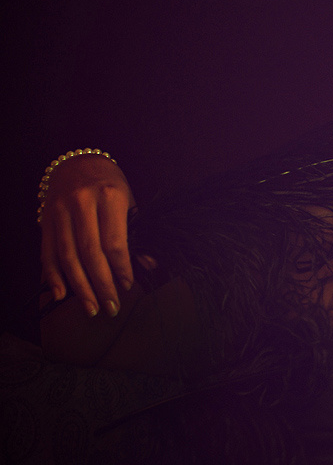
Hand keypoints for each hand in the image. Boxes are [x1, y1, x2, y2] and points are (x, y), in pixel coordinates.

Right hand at [39, 153, 136, 316]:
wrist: (78, 163)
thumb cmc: (110, 185)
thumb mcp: (129, 202)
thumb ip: (137, 234)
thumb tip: (149, 265)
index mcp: (110, 197)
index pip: (115, 242)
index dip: (121, 268)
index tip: (127, 286)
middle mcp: (82, 203)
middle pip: (90, 253)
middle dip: (101, 284)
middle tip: (110, 307)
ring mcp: (60, 211)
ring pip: (68, 256)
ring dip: (79, 286)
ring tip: (91, 307)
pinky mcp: (45, 219)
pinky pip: (48, 252)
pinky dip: (53, 275)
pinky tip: (62, 294)